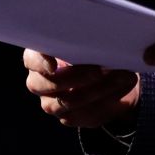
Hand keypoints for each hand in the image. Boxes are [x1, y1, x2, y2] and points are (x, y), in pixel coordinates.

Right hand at [24, 50, 139, 128]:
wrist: (107, 75)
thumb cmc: (90, 49)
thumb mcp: (85, 39)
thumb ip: (83, 39)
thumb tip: (97, 37)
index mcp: (37, 58)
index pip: (31, 60)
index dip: (40, 62)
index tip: (54, 64)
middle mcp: (39, 82)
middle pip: (49, 84)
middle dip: (76, 77)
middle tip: (99, 69)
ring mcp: (52, 103)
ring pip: (70, 101)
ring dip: (100, 88)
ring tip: (122, 75)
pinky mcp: (70, 118)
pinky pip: (88, 113)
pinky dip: (109, 98)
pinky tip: (124, 85)